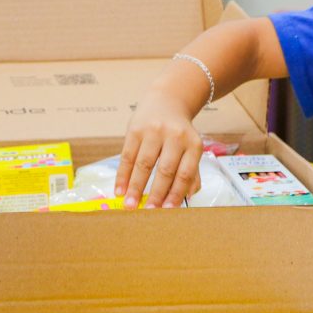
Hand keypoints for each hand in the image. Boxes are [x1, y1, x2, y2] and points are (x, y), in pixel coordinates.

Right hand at [115, 93, 202, 209]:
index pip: (185, 173)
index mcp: (193, 143)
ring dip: (135, 187)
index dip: (176, 193)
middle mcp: (175, 136)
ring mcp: (154, 131)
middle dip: (156, 194)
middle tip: (148, 213)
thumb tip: (190, 195)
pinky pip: (127, 156)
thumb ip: (192, 171)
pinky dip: (122, 175)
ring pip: (143, 164)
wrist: (166, 100)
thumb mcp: (190, 147)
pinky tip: (119, 190)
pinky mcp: (135, 129)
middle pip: (165, 170)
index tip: (168, 211)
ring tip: (129, 205)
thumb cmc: (179, 132)